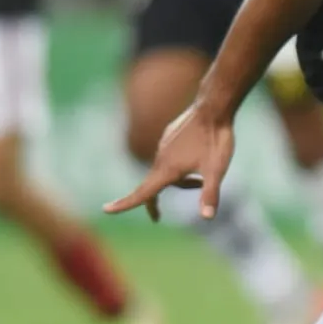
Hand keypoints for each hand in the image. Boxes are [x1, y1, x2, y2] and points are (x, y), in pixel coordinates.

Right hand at [104, 102, 235, 221]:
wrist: (214, 105)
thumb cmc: (216, 138)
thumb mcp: (216, 169)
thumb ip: (209, 194)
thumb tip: (207, 218)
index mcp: (167, 169)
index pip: (142, 193)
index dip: (124, 204)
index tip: (105, 209)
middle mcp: (161, 158)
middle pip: (152, 186)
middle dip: (154, 202)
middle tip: (156, 218)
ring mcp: (165, 145)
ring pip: (165, 170)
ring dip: (178, 181)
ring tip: (201, 181)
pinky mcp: (171, 135)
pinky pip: (170, 157)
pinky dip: (180, 166)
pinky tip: (197, 158)